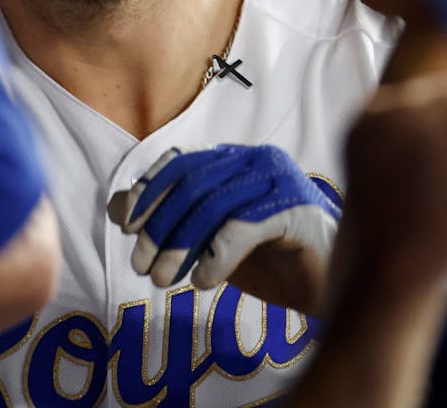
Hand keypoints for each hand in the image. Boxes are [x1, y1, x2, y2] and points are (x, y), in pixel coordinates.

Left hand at [107, 145, 338, 312]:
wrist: (329, 287)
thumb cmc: (269, 261)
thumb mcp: (209, 239)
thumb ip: (171, 220)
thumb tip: (117, 208)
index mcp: (236, 159)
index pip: (181, 163)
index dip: (149, 191)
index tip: (127, 227)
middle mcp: (257, 160)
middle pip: (192, 184)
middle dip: (159, 226)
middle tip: (142, 266)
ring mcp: (279, 181)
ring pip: (213, 205)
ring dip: (180, 246)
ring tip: (163, 281)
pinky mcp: (296, 210)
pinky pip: (243, 227)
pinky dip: (216, 256)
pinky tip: (203, 282)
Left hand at [343, 72, 446, 290]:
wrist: (395, 267)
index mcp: (411, 106)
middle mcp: (377, 108)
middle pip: (434, 98)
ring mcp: (359, 127)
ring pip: (412, 113)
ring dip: (435, 130)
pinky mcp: (350, 146)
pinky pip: (391, 130)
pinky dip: (410, 142)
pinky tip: (427, 174)